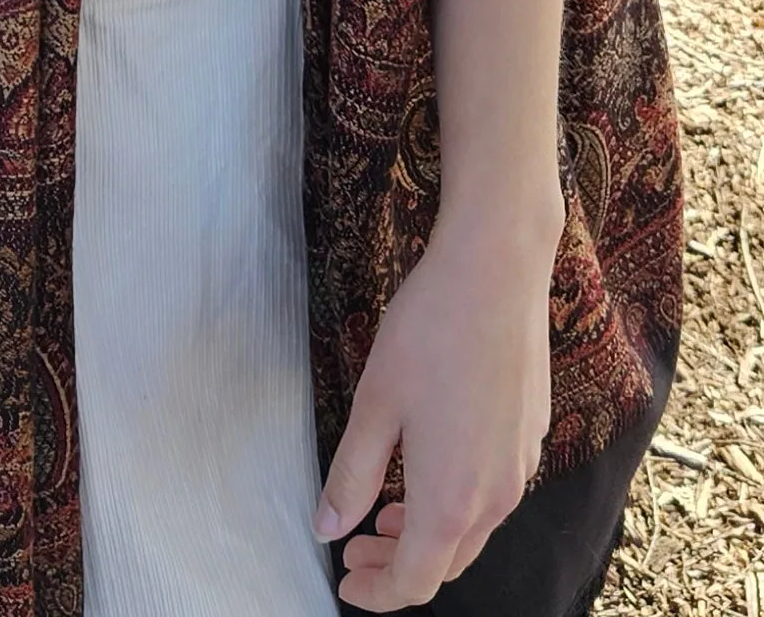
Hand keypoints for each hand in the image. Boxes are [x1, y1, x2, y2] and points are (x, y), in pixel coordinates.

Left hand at [314, 211, 556, 607]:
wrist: (497, 272)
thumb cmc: (429, 332)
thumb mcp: (374, 404)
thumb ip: (352, 474)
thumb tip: (328, 528)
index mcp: (451, 499)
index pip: (415, 581)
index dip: (377, 592)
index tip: (344, 580)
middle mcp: (496, 497)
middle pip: (447, 562)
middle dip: (397, 566)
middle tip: (354, 548)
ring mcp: (520, 468)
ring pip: (472, 529)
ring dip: (427, 534)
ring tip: (383, 513)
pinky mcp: (530, 437)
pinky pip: (491, 493)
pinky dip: (454, 503)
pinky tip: (425, 469)